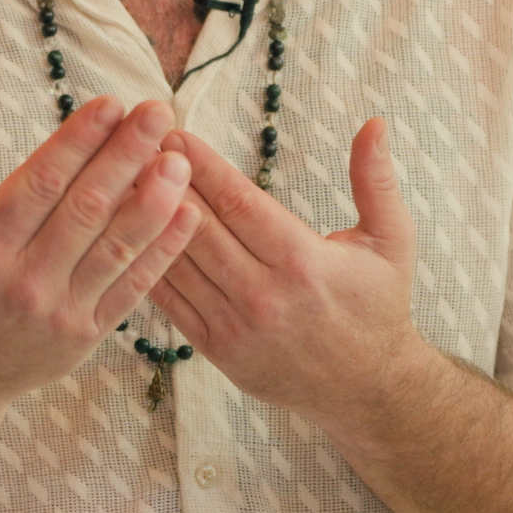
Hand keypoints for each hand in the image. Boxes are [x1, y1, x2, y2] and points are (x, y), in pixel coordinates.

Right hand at [0, 97, 199, 418]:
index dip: (78, 142)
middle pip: (85, 208)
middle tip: (158, 111)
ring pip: (115, 247)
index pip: (39, 184)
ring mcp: (58, 312)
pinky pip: (132, 289)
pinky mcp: (85, 337)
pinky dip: (164, 252)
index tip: (110, 103)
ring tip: (181, 157)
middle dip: (126, 156)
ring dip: (154, 200)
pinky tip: (190, 213)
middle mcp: (23, 280)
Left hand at [150, 118, 421, 420]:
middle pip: (201, 229)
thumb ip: (376, 180)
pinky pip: (173, 303)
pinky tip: (128, 235)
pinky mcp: (219, 351)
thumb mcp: (391, 240)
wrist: (368, 389)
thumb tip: (374, 123)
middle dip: (166, 183)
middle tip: (136, 145)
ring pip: (180, 264)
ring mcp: (237, 328)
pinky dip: (148, 267)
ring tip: (121, 181)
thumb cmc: (378, 305)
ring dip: (147, 221)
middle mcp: (264, 296)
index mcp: (302, 262)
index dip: (204, 167)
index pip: (240, 204)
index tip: (176, 134)